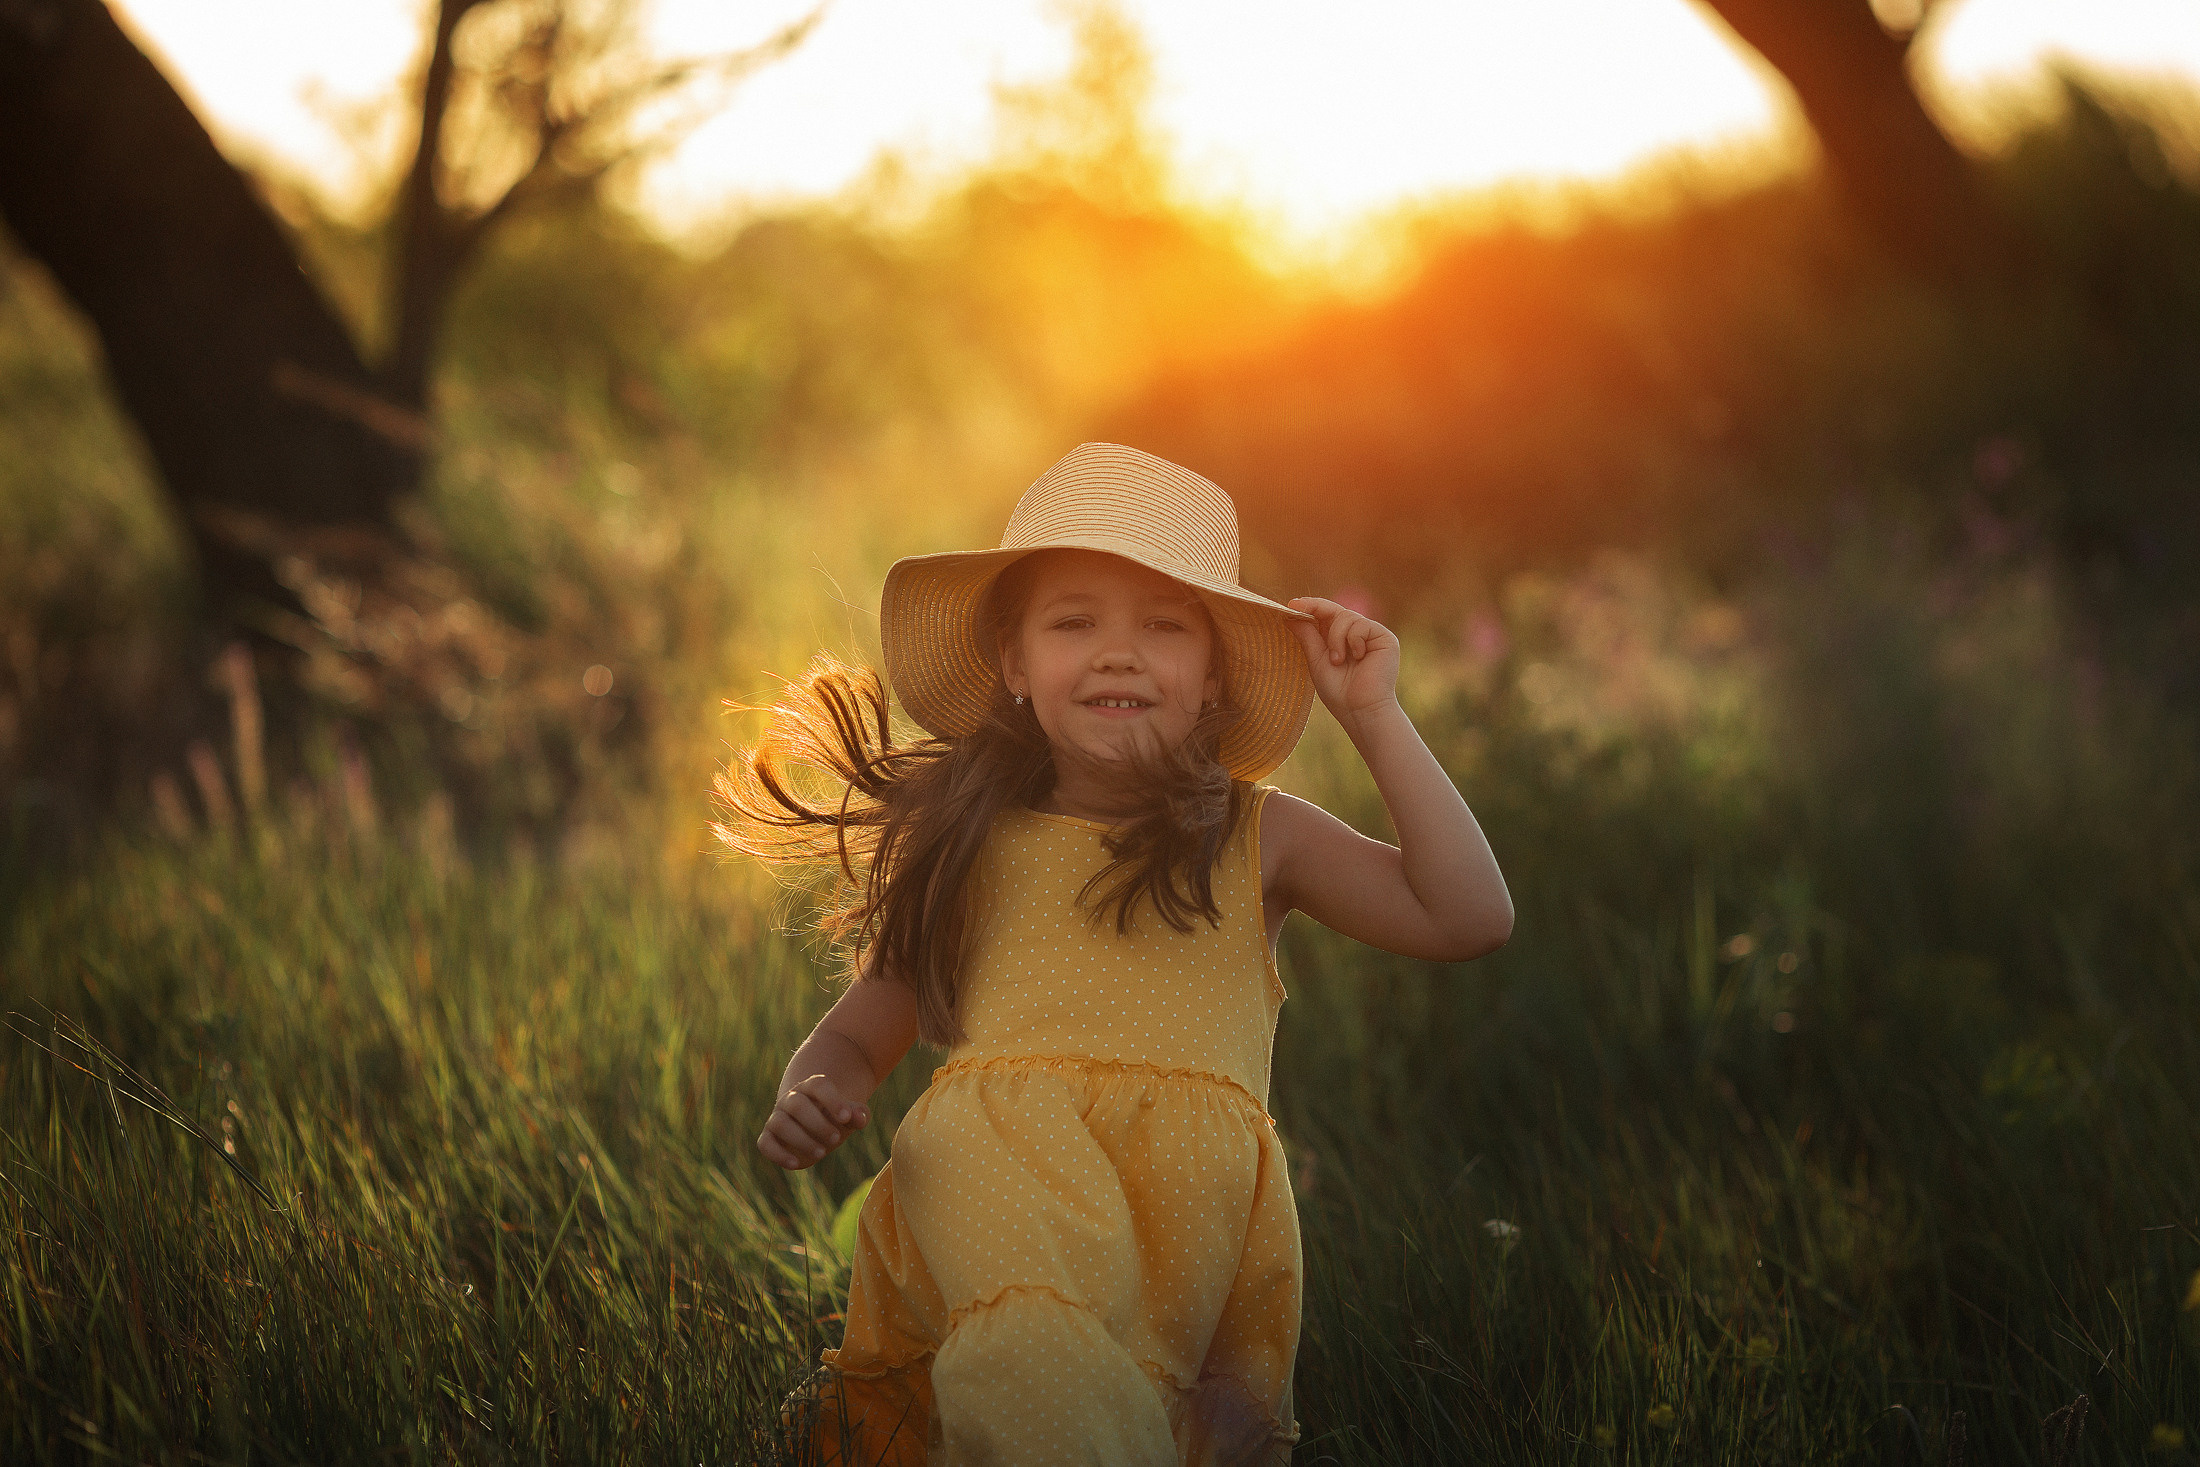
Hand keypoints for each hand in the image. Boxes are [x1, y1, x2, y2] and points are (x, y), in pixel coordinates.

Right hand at [758, 1074, 870, 1169]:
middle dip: (817, 1123)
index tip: (846, 1117)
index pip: (818, 1085)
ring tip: (822, 1153)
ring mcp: (777, 1117)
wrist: (816, 1130)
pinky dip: (778, 1154)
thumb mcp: (850, 1116)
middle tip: (836, 1139)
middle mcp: (790, 1099)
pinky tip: (795, 1164)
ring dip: (801, 1139)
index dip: (832, 1100)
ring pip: (780, 1123)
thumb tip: (859, 1118)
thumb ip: (857, 1114)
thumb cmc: (835, 1119)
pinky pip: (765, 1144)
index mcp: (811, 1087)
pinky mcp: (768, 1137)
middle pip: (797, 1104)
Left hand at [1287, 596, 1400, 721]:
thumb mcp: (1316, 660)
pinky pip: (1361, 625)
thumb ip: (1307, 636)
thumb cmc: (1338, 691)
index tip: (1292, 604)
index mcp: (1339, 639)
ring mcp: (1371, 635)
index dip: (1310, 606)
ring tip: (1337, 661)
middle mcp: (1355, 634)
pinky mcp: (1384, 637)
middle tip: (1298, 609)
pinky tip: (1358, 657)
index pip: (1325, 615)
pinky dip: (1353, 640)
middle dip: (1316, 610)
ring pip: (1346, 616)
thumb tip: (1290, 614)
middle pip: (1335, 610)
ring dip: (1335, 638)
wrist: (1360, 710)